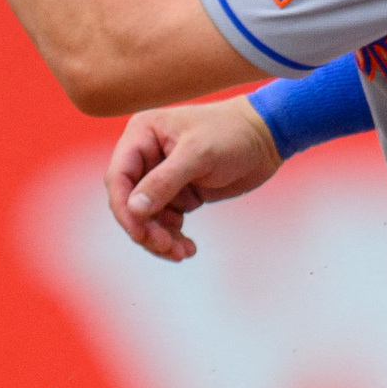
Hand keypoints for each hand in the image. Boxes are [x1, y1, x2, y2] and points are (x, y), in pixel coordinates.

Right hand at [107, 97, 284, 259]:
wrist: (267, 138)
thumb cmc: (232, 134)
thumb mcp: (198, 155)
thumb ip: (164, 182)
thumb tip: (133, 210)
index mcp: (142, 135)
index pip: (119, 177)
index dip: (124, 208)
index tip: (140, 234)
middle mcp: (146, 155)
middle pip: (129, 201)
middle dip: (145, 228)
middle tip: (166, 247)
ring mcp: (162, 176)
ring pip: (147, 216)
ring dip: (160, 238)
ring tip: (183, 253)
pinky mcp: (179, 192)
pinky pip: (166, 221)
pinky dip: (174, 237)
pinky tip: (189, 249)